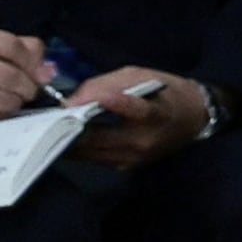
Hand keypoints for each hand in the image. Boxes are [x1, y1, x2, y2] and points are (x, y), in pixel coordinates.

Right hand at [0, 18, 56, 133]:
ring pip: (4, 99)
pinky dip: (0, 114)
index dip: (31, 62)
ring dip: (15, 102)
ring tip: (9, 99)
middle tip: (27, 91)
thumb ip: (17, 49)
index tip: (35, 71)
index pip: (12, 46)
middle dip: (28, 87)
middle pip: (11, 75)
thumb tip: (48, 70)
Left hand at [61, 66, 210, 169]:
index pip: (136, 110)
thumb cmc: (167, 92)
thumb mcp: (142, 75)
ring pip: (89, 153)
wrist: (193, 120)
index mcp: (157, 114)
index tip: (86, 101)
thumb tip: (73, 100)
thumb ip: (107, 84)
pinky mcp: (126, 166)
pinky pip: (93, 158)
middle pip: (98, 138)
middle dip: (69, 128)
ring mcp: (133, 158)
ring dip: (69, 140)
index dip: (113, 103)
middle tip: (48, 117)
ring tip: (52, 127)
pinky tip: (69, 137)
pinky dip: (79, 148)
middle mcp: (144, 141)